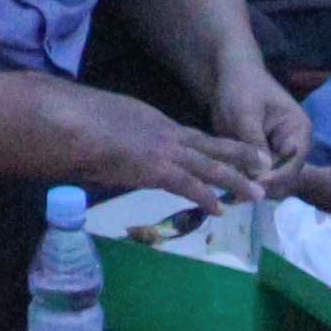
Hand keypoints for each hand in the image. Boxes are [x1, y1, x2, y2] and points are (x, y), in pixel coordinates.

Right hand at [53, 84, 277, 207]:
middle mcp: (163, 132)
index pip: (190, 137)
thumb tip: (117, 156)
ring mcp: (161, 149)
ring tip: (258, 191)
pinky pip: (187, 184)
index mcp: (151, 121)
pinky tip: (221, 209)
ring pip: (208, 165)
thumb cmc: (74, 123)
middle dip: (238, 156)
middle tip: (264, 164)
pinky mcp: (153, 167)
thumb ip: (119, 142)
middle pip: (209, 145)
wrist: (66, 120)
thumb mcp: (105, 127)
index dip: (212, 148)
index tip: (232, 155)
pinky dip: (206, 196)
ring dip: (235, 179)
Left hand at [209, 60, 313, 181]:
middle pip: (283, 179)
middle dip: (261, 186)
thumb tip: (261, 174)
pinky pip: (256, 177)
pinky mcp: (262, 159)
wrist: (231, 76)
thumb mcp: (245, 112)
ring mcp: (278, 155)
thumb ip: (254, 142)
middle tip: (236, 194)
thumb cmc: (242, 87)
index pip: (294, 165)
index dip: (275, 178)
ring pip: (269, 182)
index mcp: (299, 132)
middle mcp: (293, 148)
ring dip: (251, 186)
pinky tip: (227, 184)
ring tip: (230, 191)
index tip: (252, 185)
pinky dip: (243, 180)